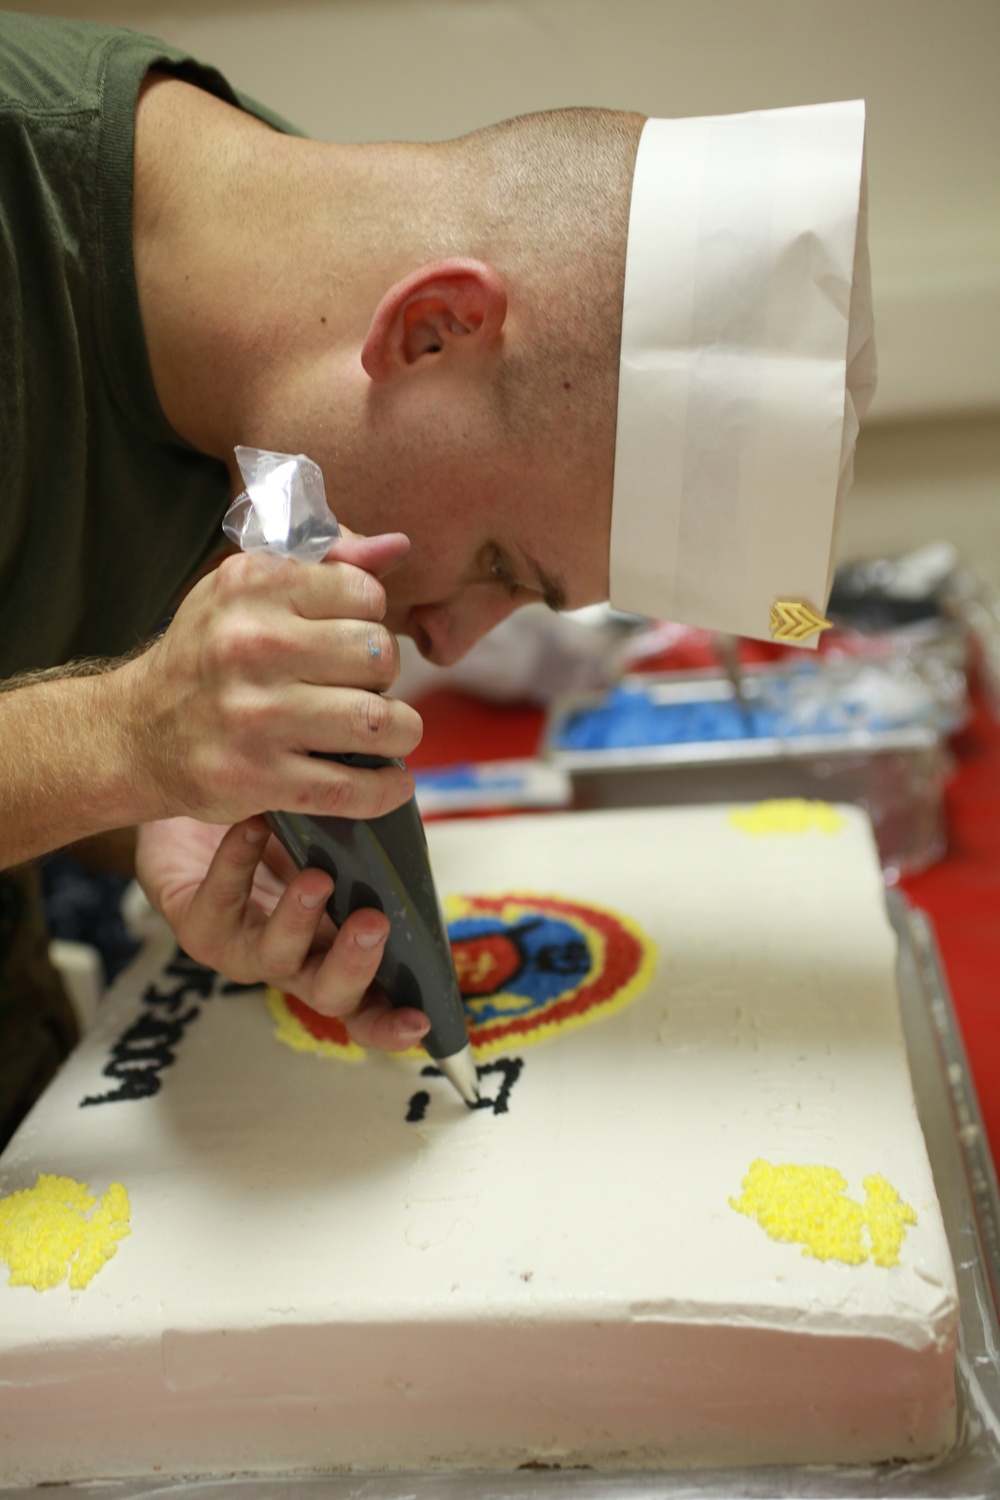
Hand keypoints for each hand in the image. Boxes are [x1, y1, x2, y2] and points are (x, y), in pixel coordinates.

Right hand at [120, 529, 422, 826]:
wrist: (134, 735)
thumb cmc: (206, 656)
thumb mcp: (246, 591)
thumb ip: (325, 562)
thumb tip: (397, 547)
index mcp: (252, 586)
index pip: (365, 594)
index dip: (369, 619)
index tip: (347, 638)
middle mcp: (252, 644)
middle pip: (379, 655)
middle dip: (382, 676)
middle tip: (359, 687)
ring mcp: (255, 716)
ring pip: (378, 721)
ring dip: (396, 733)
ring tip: (382, 733)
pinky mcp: (258, 778)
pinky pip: (353, 788)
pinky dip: (384, 790)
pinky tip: (387, 782)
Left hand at [136, 815, 431, 1051]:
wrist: (204, 808)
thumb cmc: (280, 832)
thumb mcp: (335, 843)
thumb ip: (370, 853)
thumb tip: (410, 830)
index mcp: (333, 952)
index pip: (370, 1005)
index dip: (393, 1022)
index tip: (421, 1018)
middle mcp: (291, 963)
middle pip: (329, 996)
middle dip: (355, 965)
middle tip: (372, 922)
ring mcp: (243, 952)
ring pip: (274, 958)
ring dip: (299, 921)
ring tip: (316, 879)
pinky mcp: (195, 927)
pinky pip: (219, 902)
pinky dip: (240, 863)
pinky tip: (254, 829)